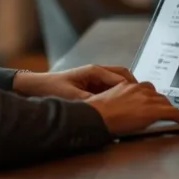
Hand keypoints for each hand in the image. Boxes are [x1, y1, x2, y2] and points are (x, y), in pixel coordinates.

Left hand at [12, 65, 137, 99]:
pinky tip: (120, 105)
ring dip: (127, 90)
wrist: (37, 86)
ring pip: (118, 80)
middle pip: (124, 75)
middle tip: (142, 99)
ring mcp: (95, 77)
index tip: (140, 97)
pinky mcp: (92, 84)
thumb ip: (91, 101)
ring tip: (134, 102)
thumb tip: (106, 108)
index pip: (121, 77)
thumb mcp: (73, 97)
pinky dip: (118, 94)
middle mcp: (97, 71)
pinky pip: (110, 87)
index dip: (132, 88)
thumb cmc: (52, 88)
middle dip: (134, 86)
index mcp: (94, 71)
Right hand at [86, 82, 178, 134]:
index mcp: (127, 85)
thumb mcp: (106, 101)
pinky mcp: (153, 110)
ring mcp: (147, 99)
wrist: (97, 117)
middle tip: (163, 108)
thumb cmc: (96, 112)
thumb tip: (118, 108)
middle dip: (160, 101)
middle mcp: (139, 89)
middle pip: (156, 94)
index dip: (150, 96)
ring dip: (168, 108)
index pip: (144, 88)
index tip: (151, 100)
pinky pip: (172, 112)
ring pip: (164, 102)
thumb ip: (116, 100)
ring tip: (173, 114)